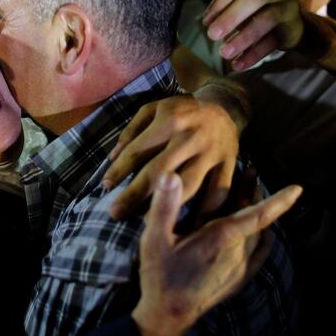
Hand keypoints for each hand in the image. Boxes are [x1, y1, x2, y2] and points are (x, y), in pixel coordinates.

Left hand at [104, 95, 238, 219]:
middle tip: (116, 213)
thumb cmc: (181, 111)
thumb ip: (131, 131)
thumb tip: (113, 158)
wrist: (225, 107)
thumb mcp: (154, 109)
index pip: (138, 149)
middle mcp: (191, 136)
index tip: (105, 186)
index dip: (119, 169)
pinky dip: (207, 212)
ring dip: (168, 206)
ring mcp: (212, 151)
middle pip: (160, 170)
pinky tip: (191, 228)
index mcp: (170, 119)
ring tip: (149, 224)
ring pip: (189, 184)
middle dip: (135, 193)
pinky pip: (219, 192)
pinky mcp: (230, 164)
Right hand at [131, 173, 301, 335]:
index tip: (298, 189)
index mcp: (220, 239)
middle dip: (255, 192)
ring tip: (251, 194)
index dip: (278, 201)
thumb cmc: (159, 276)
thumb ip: (164, 206)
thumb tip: (171, 175)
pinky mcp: (239, 279)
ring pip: (258, 234)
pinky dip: (263, 237)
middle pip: (255, 218)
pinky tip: (261, 232)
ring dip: (257, 212)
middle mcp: (237, 253)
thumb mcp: (154, 239)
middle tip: (250, 170)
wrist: (167, 315)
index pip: (258, 215)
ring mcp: (240, 268)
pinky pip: (259, 254)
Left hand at [203, 0, 303, 70]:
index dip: (220, 2)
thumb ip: (224, 10)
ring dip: (243, 38)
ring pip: (267, 20)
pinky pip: (273, 41)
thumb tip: (207, 22)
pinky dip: (253, 54)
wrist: (289, 25)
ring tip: (224, 53)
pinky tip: (238, 65)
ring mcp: (287, 7)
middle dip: (231, 17)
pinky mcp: (292, 29)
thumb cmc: (256, 11)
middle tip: (212, 35)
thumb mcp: (240, 6)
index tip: (205, 22)